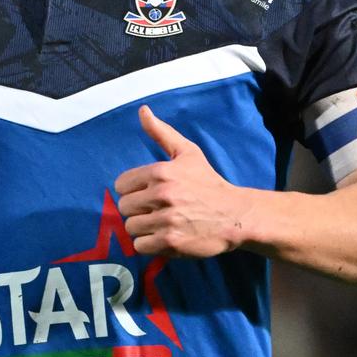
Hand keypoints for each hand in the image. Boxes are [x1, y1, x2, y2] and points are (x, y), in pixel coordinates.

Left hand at [113, 105, 246, 257]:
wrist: (234, 215)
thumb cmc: (208, 183)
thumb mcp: (187, 153)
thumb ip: (161, 132)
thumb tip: (142, 110)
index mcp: (161, 172)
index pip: (121, 185)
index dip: (132, 190)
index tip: (147, 194)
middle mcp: (161, 195)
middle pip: (124, 208)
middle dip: (138, 210)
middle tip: (155, 211)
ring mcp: (166, 220)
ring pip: (131, 228)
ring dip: (143, 228)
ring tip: (161, 224)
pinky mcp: (171, 242)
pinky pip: (140, 246)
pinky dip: (149, 244)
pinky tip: (164, 237)